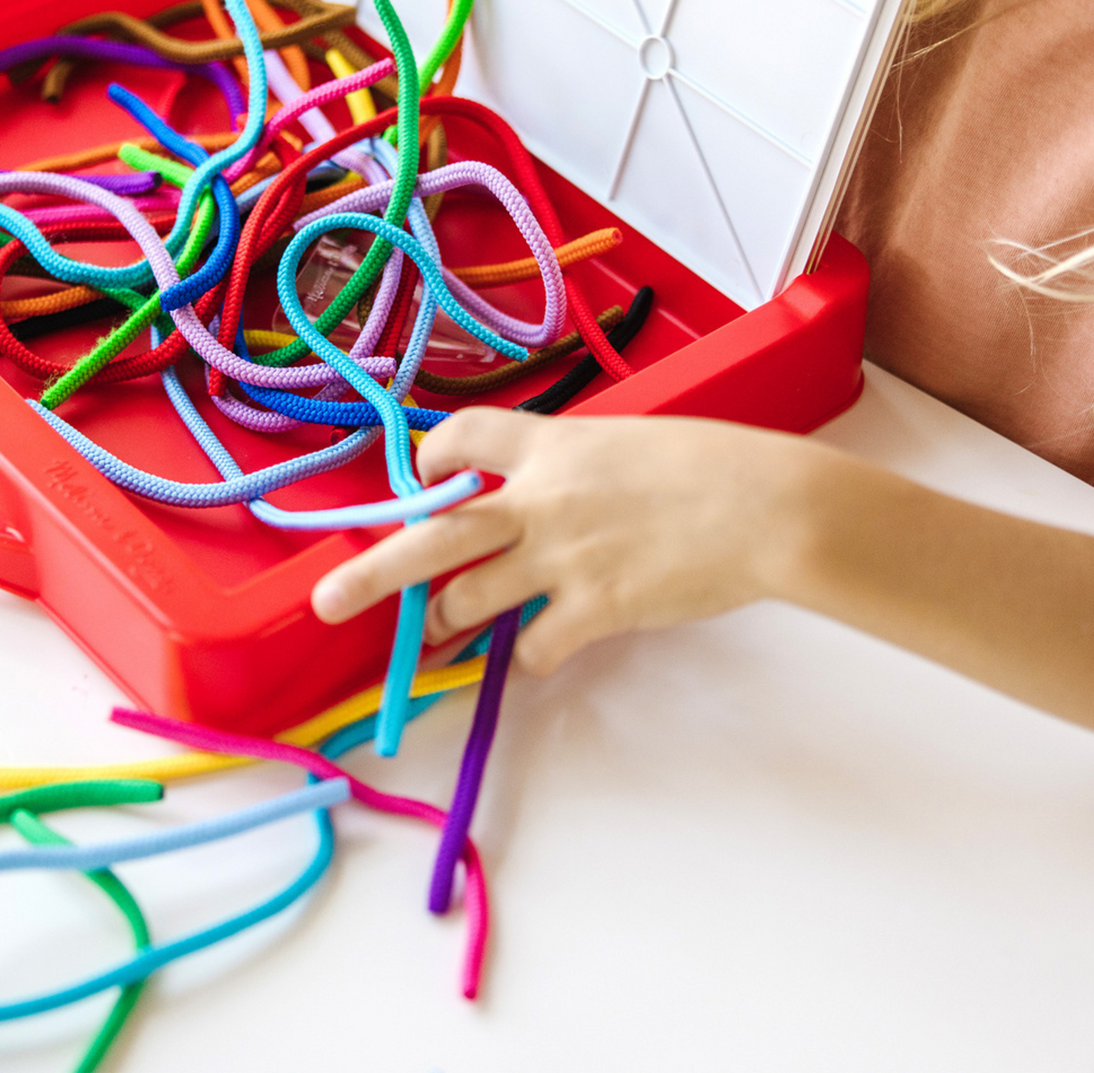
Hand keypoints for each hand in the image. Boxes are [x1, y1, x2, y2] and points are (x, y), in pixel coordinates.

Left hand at [311, 407, 836, 674]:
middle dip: (374, 571)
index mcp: (553, 445)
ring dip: (447, 622)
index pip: (465, 440)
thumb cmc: (717, 463)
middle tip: (328, 600)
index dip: (432, 458)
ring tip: (435, 635)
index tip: (423, 476)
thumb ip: (583, 467)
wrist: (765, 505)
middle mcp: (541, 500)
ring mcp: (560, 558)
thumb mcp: (634, 441)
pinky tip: (540, 652)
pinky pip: (532, 646)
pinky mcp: (590, 609)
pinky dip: (529, 655)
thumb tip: (558, 495)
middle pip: (434, 535)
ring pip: (469, 599)